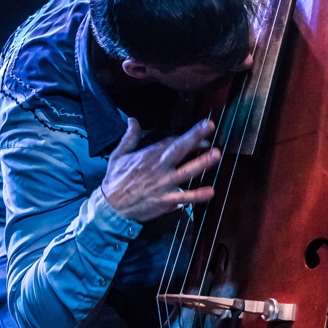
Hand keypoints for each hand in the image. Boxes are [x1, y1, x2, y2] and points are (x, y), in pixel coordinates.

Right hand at [101, 118, 216, 221]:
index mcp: (149, 155)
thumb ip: (129, 137)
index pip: (172, 141)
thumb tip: (133, 119)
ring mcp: (164, 185)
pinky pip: (184, 198)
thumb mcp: (118, 155)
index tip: (203, 130)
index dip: (188, 135)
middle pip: (179, 149)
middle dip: (195, 137)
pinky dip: (198, 196)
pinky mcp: (166, 201)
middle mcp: (159, 168)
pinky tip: (211, 192)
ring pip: (186, 172)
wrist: (111, 207)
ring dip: (202, 163)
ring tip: (216, 155)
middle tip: (209, 126)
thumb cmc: (115, 179)